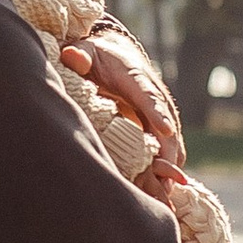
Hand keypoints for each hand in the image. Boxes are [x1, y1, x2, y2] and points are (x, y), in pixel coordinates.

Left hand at [61, 37, 186, 183]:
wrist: (115, 56)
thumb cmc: (97, 57)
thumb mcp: (86, 52)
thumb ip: (80, 56)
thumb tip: (72, 57)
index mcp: (136, 77)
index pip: (149, 96)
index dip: (157, 113)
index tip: (165, 129)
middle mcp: (154, 97)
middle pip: (166, 126)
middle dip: (168, 150)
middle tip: (166, 174)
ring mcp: (159, 114)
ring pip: (170, 142)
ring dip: (170, 164)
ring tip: (165, 190)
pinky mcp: (157, 129)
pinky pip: (167, 150)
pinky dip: (168, 168)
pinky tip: (163, 190)